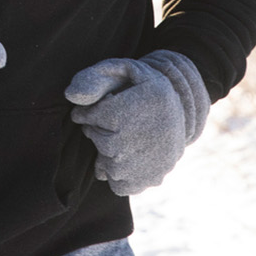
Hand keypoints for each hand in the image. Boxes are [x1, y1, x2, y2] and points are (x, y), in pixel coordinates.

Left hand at [65, 50, 208, 195]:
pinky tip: (130, 157)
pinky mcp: (147, 181)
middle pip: (98, 138)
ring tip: (124, 139)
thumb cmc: (151, 94)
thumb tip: (70, 96)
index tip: (88, 113)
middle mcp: (134, 139)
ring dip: (108, 151)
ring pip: (106, 161)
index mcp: (130, 110)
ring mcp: (140, 164)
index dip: (86, 114)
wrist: (185, 118)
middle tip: (110, 125)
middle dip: (98, 130)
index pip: (91, 115)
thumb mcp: (134, 72)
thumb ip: (101, 73)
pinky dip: (119, 173)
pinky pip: (117, 183)